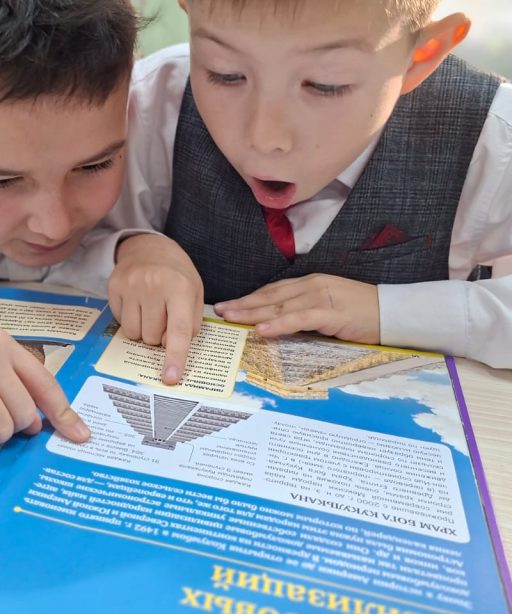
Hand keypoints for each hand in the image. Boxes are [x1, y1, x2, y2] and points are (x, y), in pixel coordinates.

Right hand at [109, 234, 203, 384]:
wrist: (148, 248)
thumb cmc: (176, 275)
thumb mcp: (195, 293)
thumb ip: (190, 323)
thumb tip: (172, 348)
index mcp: (181, 288)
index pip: (178, 331)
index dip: (175, 357)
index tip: (170, 378)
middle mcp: (154, 285)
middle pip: (152, 338)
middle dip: (158, 336)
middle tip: (163, 316)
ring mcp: (130, 285)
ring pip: (133, 334)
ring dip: (143, 331)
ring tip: (150, 310)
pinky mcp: (113, 287)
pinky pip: (120, 322)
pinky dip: (130, 319)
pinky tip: (137, 302)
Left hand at [214, 274, 380, 343]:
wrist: (394, 313)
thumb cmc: (362, 314)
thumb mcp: (328, 309)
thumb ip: (305, 312)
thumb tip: (278, 323)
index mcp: (310, 284)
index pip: (272, 291)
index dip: (249, 298)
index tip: (228, 304)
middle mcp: (312, 286)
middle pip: (270, 296)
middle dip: (243, 304)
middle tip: (219, 310)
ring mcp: (322, 297)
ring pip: (279, 305)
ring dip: (253, 312)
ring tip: (231, 318)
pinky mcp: (332, 313)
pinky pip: (300, 318)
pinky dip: (279, 324)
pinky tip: (262, 329)